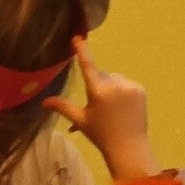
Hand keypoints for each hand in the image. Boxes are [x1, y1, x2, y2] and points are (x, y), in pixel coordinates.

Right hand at [52, 41, 153, 178]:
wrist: (129, 147)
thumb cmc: (101, 135)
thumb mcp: (81, 120)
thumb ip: (63, 107)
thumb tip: (43, 101)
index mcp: (98, 91)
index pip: (88, 65)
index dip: (82, 50)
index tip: (78, 37)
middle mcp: (115, 84)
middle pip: (101, 75)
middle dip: (97, 84)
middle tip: (97, 105)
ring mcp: (130, 86)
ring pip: (114, 79)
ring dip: (110, 87)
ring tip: (111, 108)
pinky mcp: (140, 90)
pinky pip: (126, 84)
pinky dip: (123, 91)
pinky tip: (122, 107)